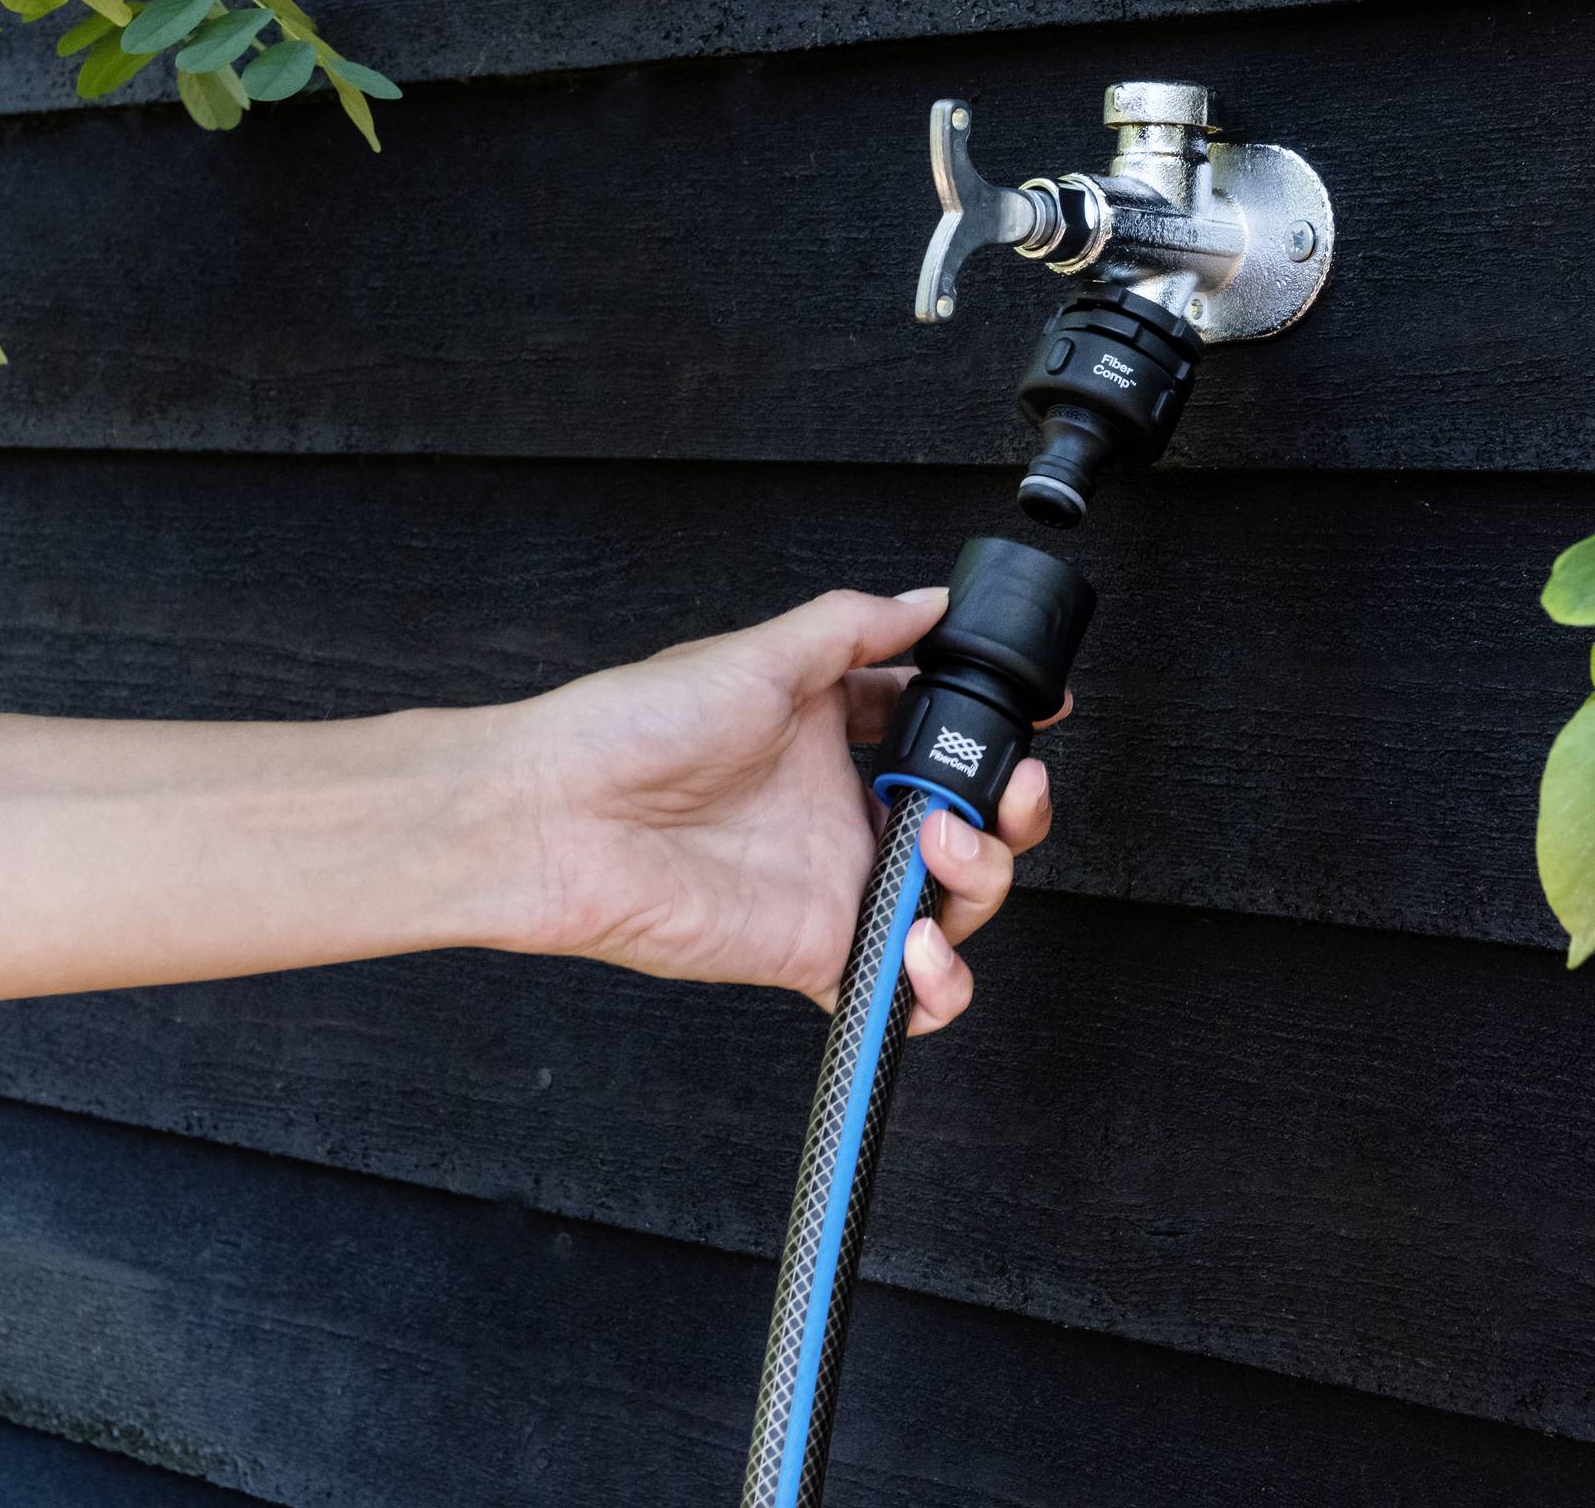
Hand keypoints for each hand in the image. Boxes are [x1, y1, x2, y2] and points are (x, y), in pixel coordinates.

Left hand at [506, 587, 1061, 1033]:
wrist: (556, 814)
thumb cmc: (629, 729)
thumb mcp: (757, 654)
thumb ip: (853, 628)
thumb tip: (926, 601)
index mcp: (828, 740)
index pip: (934, 737)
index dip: (990, 733)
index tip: (1038, 717)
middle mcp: (839, 816)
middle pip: (967, 826)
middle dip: (1010, 810)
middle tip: (1003, 792)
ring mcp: (833, 887)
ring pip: (954, 905)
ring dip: (981, 880)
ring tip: (942, 850)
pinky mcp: (814, 954)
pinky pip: (900, 994)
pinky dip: (935, 985)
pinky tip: (919, 947)